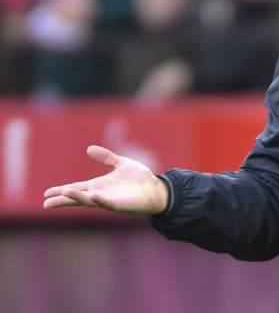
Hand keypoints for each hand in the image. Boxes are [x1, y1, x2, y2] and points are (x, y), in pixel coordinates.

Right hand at [43, 145, 168, 214]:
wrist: (156, 188)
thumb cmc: (139, 179)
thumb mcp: (120, 164)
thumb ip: (106, 158)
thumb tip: (89, 149)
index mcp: (99, 185)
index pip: (77, 188)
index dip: (62, 190)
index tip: (47, 193)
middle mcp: (101, 194)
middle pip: (78, 197)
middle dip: (63, 200)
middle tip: (47, 202)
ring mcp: (110, 200)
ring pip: (90, 200)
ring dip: (77, 198)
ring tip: (64, 194)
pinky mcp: (121, 205)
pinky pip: (109, 203)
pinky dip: (101, 200)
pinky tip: (93, 196)